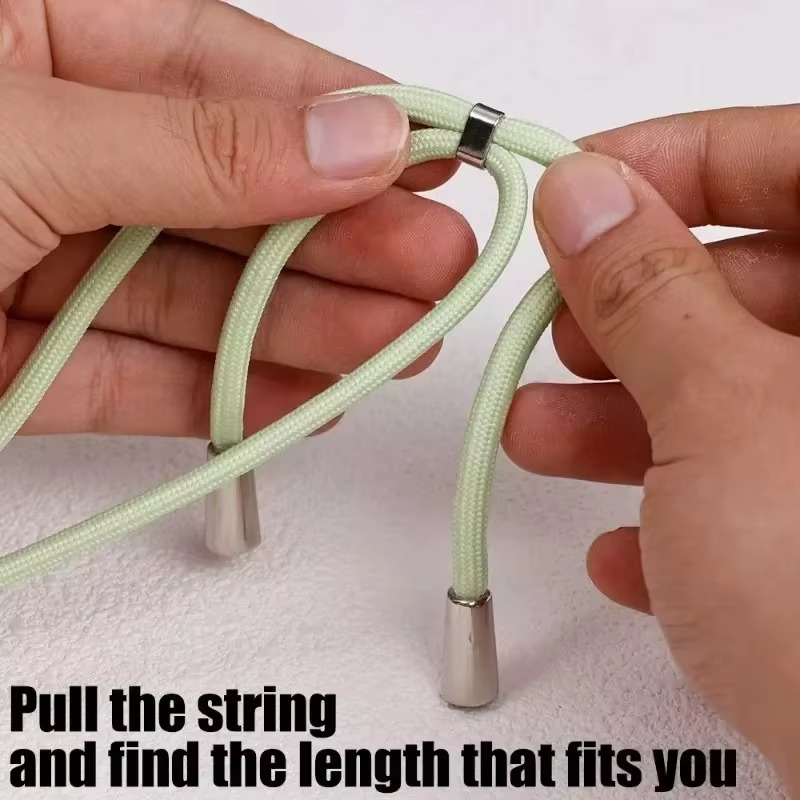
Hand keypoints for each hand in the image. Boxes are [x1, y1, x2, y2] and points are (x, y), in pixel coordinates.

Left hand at [0, 0, 474, 435]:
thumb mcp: (22, 136)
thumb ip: (198, 147)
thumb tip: (356, 136)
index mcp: (22, 40)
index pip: (213, 67)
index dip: (331, 113)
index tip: (434, 151)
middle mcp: (38, 152)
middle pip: (222, 197)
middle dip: (340, 240)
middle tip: (439, 269)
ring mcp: (26, 265)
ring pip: (193, 298)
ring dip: (302, 329)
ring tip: (399, 344)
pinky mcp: (20, 370)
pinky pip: (137, 381)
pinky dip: (219, 397)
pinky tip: (305, 401)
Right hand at [503, 110, 799, 790]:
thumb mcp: (725, 414)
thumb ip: (648, 290)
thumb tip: (588, 200)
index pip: (796, 159)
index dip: (673, 160)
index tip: (579, 185)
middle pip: (756, 286)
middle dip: (630, 310)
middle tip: (557, 326)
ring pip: (738, 401)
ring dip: (626, 420)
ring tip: (543, 435)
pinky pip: (750, 497)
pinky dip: (677, 515)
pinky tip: (630, 552)